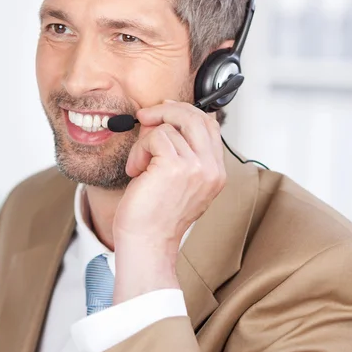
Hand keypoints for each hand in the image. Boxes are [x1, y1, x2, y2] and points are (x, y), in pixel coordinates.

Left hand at [112, 100, 225, 302]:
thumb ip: (177, 149)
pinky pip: (154, 137)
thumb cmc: (154, 216)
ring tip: (140, 166)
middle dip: (166, 110)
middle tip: (145, 117)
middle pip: (195, 117)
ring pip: (169, 127)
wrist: (146, 242)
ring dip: (145, 142)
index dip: (186, 112)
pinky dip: (139, 150)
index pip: (210, 126)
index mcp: (215, 173)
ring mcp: (196, 167)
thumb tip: (159, 117)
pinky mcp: (175, 166)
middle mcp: (211, 169)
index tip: (164, 110)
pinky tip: (136, 171)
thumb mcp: (175, 179)